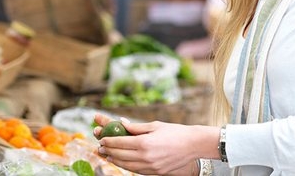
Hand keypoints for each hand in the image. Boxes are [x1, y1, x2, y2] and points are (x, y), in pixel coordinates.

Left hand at [93, 113, 218, 174]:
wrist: (193, 145)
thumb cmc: (175, 132)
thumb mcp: (155, 125)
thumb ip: (136, 127)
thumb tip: (121, 123)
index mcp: (144, 142)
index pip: (120, 142)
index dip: (109, 141)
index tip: (102, 139)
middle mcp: (146, 156)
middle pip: (121, 155)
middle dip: (108, 151)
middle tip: (100, 148)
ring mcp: (151, 166)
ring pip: (127, 165)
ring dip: (115, 160)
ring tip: (108, 156)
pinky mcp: (156, 172)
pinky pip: (137, 170)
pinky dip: (127, 166)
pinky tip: (122, 162)